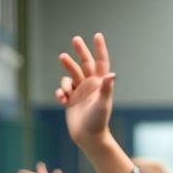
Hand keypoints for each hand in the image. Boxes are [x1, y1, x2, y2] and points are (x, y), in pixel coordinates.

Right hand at [56, 33, 115, 148]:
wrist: (88, 137)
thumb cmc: (98, 121)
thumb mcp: (103, 104)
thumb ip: (106, 89)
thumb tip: (111, 75)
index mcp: (101, 84)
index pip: (101, 63)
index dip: (100, 49)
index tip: (97, 35)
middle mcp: (91, 85)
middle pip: (85, 64)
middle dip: (80, 51)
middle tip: (75, 39)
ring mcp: (80, 92)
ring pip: (71, 75)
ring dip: (67, 67)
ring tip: (62, 57)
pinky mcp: (71, 100)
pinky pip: (63, 89)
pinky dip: (60, 91)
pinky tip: (62, 99)